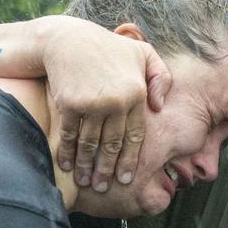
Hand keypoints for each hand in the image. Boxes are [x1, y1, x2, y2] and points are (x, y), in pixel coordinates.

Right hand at [43, 24, 172, 190]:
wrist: (68, 39)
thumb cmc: (108, 47)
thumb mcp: (143, 52)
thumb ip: (161, 77)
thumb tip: (159, 106)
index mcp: (137, 92)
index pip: (135, 135)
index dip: (130, 159)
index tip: (126, 178)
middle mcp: (117, 101)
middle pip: (113, 145)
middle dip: (108, 170)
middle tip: (104, 188)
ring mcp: (92, 104)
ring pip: (92, 144)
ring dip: (88, 167)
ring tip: (86, 182)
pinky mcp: (70, 104)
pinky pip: (70, 135)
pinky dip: (68, 153)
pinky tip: (66, 165)